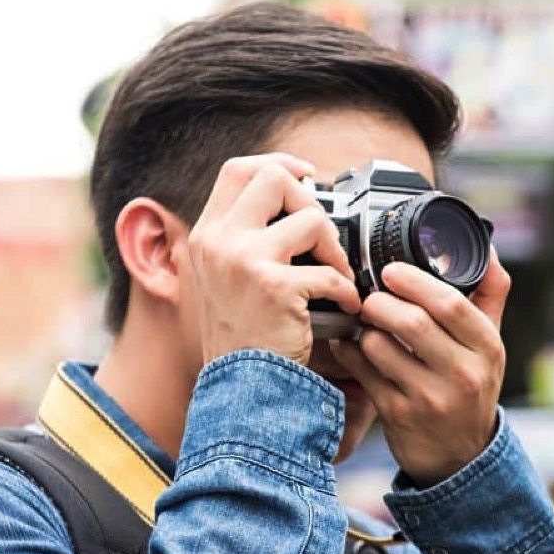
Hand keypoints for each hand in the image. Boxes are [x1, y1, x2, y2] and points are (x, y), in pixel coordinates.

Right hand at [186, 154, 359, 365]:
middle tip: (323, 235)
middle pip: (273, 177)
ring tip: (338, 276)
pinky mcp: (275, 287)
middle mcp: (219, 241)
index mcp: (207, 235)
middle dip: (311, 200)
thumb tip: (295, 199)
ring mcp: (244, 261)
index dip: (278, 164)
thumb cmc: (242, 339)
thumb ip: (246, 240)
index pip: (238, 170)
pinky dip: (347, 291)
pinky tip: (346, 308)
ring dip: (335, 249)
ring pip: (311, 219)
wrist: (240, 389)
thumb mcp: (225, 279)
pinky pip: (330, 272)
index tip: (306, 178)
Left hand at [330, 250, 510, 485]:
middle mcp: (463, 375)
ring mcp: (430, 398)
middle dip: (380, 302)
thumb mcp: (491, 344)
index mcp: (488, 348)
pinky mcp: (399, 416)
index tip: (390, 270)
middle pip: (411, 322)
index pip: (450, 304)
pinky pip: (363, 372)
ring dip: (363, 328)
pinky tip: (352, 345)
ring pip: (381, 347)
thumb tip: (486, 245)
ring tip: (363, 321)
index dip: (414, 281)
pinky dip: (350, 352)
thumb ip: (489, 293)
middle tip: (369, 296)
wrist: (461, 456)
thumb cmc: (471, 387)